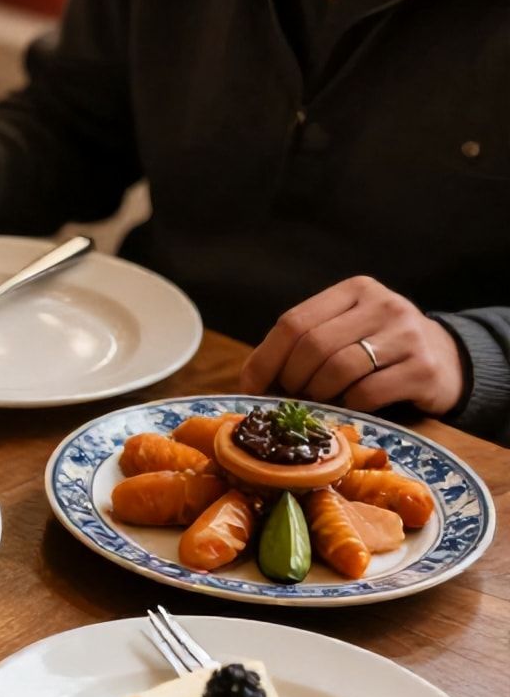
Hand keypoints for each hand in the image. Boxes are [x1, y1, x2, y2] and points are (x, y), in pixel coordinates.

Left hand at [239, 276, 463, 415]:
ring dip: (319, 394)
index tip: (251, 387)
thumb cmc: (378, 350)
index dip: (265, 359)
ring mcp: (407, 334)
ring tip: (321, 401)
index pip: (293, 322)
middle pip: (313, 346)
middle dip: (293, 380)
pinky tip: (350, 406)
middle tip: (292, 398)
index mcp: (354, 290)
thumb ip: (302, 344)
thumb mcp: (344, 332)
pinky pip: (367, 392)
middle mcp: (383, 305)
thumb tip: (249, 381)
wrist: (446, 360)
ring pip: (339, 369)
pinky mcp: (424, 368)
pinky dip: (348, 405)